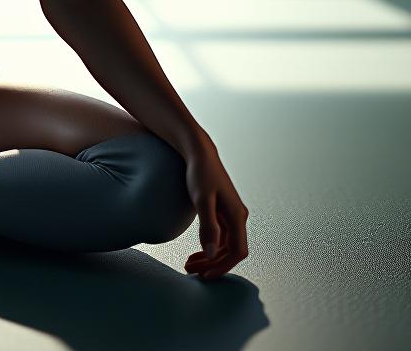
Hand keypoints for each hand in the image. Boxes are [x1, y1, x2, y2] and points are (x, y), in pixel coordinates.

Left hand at [183, 146, 248, 279]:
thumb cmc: (200, 172)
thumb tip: (211, 254)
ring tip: (190, 265)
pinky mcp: (223, 211)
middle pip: (230, 251)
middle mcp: (238, 216)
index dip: (223, 267)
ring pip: (225, 245)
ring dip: (210, 257)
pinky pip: (221, 236)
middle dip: (213, 264)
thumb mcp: (201, 199)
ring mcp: (231, 214)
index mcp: (237, 215)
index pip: (237, 252)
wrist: (199, 152)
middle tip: (191, 272)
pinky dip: (210, 246)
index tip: (206, 276)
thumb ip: (208, 226)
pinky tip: (197, 251)